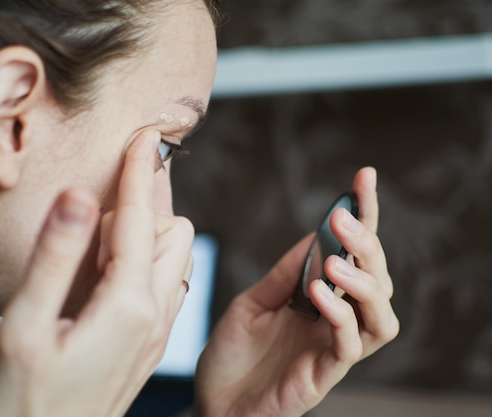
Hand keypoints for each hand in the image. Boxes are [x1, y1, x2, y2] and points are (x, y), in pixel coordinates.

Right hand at [0, 130, 193, 416]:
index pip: (141, 219)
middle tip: (101, 201)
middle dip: (148, 204)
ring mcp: (157, 332)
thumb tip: (80, 196)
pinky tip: (110, 264)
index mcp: (129, 305)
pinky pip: (165, 284)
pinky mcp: (148, 343)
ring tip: (102, 232)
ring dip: (149, 232)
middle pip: (175, 233)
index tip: (145, 136)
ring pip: (175, 258)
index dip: (140, 172)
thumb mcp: (25, 326)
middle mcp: (156, 316)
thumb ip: (56, 256)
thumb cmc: (23, 402)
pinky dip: (148, 258)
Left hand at [193, 167, 398, 416]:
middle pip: (377, 279)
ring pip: (380, 315)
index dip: (364, 216)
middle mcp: (335, 322)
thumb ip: (286, 274)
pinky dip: (340, 315)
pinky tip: (319, 293)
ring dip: (364, 283)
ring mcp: (333, 350)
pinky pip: (348, 345)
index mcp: (321, 299)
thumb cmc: (231, 354)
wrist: (211, 402)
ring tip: (337, 261)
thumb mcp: (253, 301)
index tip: (365, 178)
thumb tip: (315, 234)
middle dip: (367, 245)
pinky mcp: (324, 376)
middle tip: (343, 220)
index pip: (353, 254)